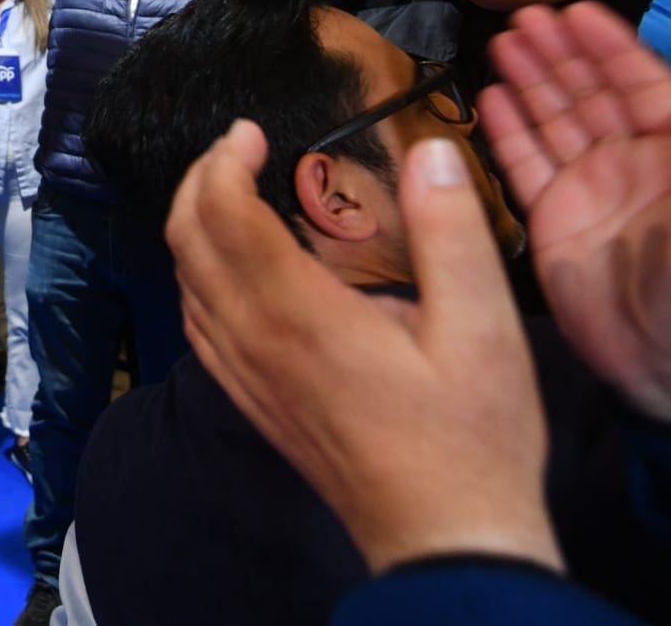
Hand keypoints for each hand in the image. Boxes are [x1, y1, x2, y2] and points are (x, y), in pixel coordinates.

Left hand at [168, 121, 561, 574]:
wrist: (443, 540)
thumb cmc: (471, 439)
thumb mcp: (484, 329)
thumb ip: (453, 234)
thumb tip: (430, 155)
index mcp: (300, 314)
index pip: (225, 216)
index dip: (225, 161)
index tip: (249, 131)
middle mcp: (254, 341)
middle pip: (188, 241)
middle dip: (200, 181)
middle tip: (235, 149)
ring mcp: (246, 377)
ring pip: (186, 282)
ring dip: (195, 226)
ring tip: (234, 191)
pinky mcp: (252, 403)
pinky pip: (198, 324)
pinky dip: (199, 276)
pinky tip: (231, 268)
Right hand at [479, 1, 670, 423]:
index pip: (644, 84)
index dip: (612, 47)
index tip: (579, 10)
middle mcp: (635, 167)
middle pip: (592, 94)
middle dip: (560, 53)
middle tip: (524, 14)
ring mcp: (592, 195)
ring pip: (556, 122)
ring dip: (530, 80)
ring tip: (501, 41)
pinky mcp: (554, 228)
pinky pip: (525, 168)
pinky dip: (507, 132)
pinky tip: (490, 99)